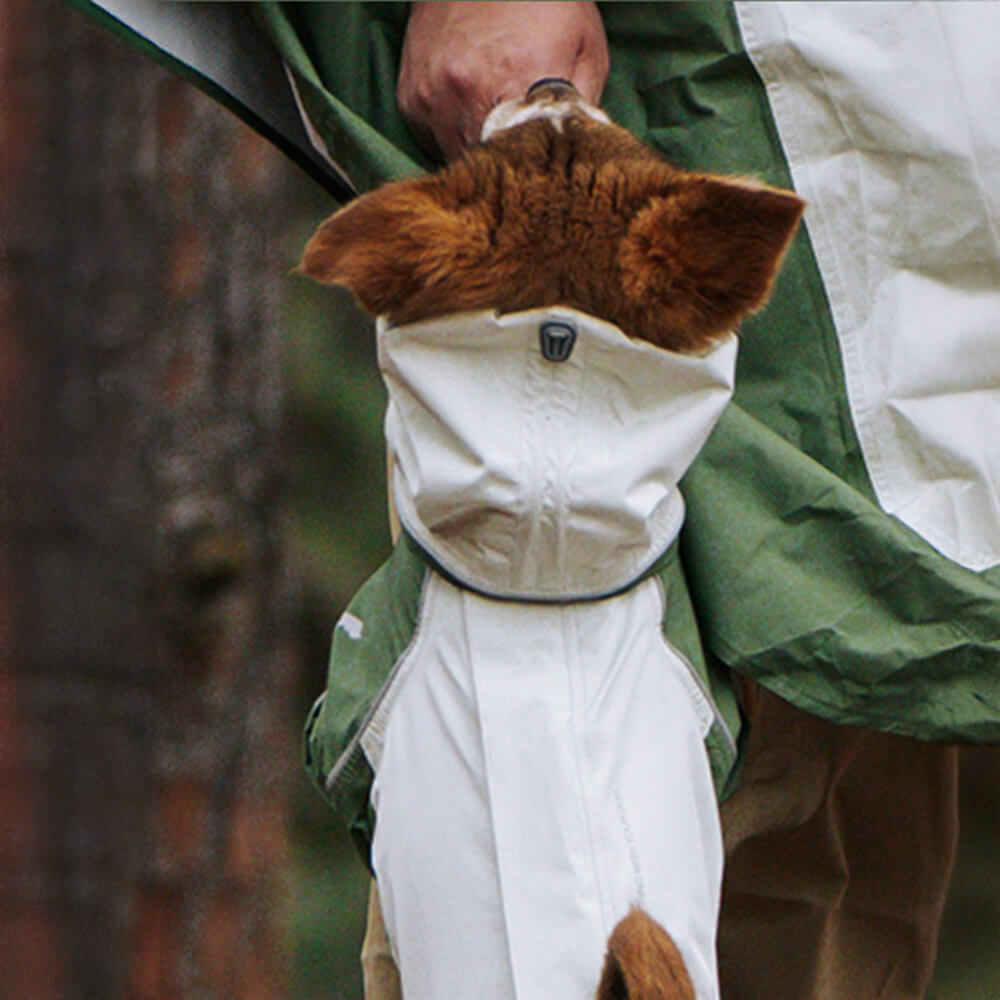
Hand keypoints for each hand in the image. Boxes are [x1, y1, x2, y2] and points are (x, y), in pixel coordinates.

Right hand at [397, 1, 608, 159]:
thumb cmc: (541, 2)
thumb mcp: (584, 46)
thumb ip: (585, 107)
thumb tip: (583, 154)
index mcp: (517, 84)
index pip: (525, 164)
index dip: (535, 176)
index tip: (544, 177)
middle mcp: (466, 95)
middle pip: (488, 168)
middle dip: (506, 167)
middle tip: (521, 153)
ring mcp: (433, 99)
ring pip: (456, 159)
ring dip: (477, 152)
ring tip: (494, 126)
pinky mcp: (411, 101)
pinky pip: (433, 140)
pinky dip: (452, 135)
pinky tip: (468, 108)